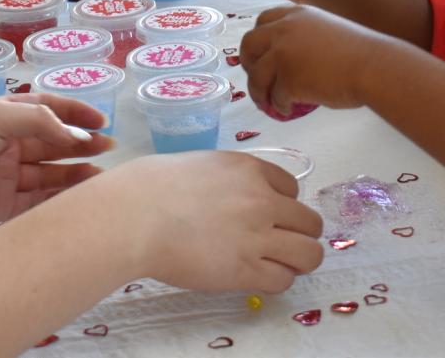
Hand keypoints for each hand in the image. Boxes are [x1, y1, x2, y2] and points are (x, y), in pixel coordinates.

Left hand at [0, 94, 113, 236]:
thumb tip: (75, 132)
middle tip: (108, 147)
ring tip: (101, 176)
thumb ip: (37, 121)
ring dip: (75, 174)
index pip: (46, 110)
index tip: (101, 119)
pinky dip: (58, 200)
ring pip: (48, 174)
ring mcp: (4, 177)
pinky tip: (79, 199)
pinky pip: (36, 203)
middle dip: (81, 143)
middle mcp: (5, 145)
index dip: (74, 112)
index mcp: (1, 117)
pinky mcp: (0, 208)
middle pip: (51, 143)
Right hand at [105, 152, 323, 293]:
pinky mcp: (244, 269)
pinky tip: (258, 277)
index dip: (282, 204)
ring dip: (298, 260)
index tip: (268, 215)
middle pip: (310, 222)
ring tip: (280, 264)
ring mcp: (256, 236)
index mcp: (249, 169)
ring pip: (309, 254)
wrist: (134, 215)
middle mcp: (261, 200)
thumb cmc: (152, 187)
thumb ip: (229, 178)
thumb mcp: (201, 164)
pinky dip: (276, 280)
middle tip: (280, 243)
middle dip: (299, 234)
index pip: (292, 187)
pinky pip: (283, 279)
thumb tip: (235, 194)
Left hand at [241, 4, 389, 113]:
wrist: (374, 66)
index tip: (261, 55)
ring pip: (256, 75)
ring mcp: (283, 53)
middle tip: (256, 78)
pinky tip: (288, 109)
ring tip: (267, 102)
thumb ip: (302, 38)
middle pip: (249, 44)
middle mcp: (284, 29)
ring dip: (258, 91)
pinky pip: (275, 96)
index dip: (258, 40)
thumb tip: (287, 62)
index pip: (262, 21)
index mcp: (296, 14)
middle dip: (248, 63)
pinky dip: (279, 105)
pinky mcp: (287, 79)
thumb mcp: (326, 30)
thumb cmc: (360, 52)